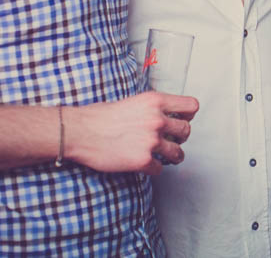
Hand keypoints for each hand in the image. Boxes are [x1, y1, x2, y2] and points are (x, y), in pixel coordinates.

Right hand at [65, 92, 198, 176]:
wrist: (79, 131)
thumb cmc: (100, 116)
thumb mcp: (133, 101)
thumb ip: (153, 107)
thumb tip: (167, 115)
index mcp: (156, 102)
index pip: (191, 106)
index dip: (188, 116)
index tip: (183, 121)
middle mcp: (157, 120)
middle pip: (186, 131)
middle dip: (180, 138)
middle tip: (172, 141)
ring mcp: (151, 141)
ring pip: (178, 153)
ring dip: (173, 156)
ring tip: (167, 157)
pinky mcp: (143, 160)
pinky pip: (159, 169)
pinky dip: (153, 168)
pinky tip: (145, 165)